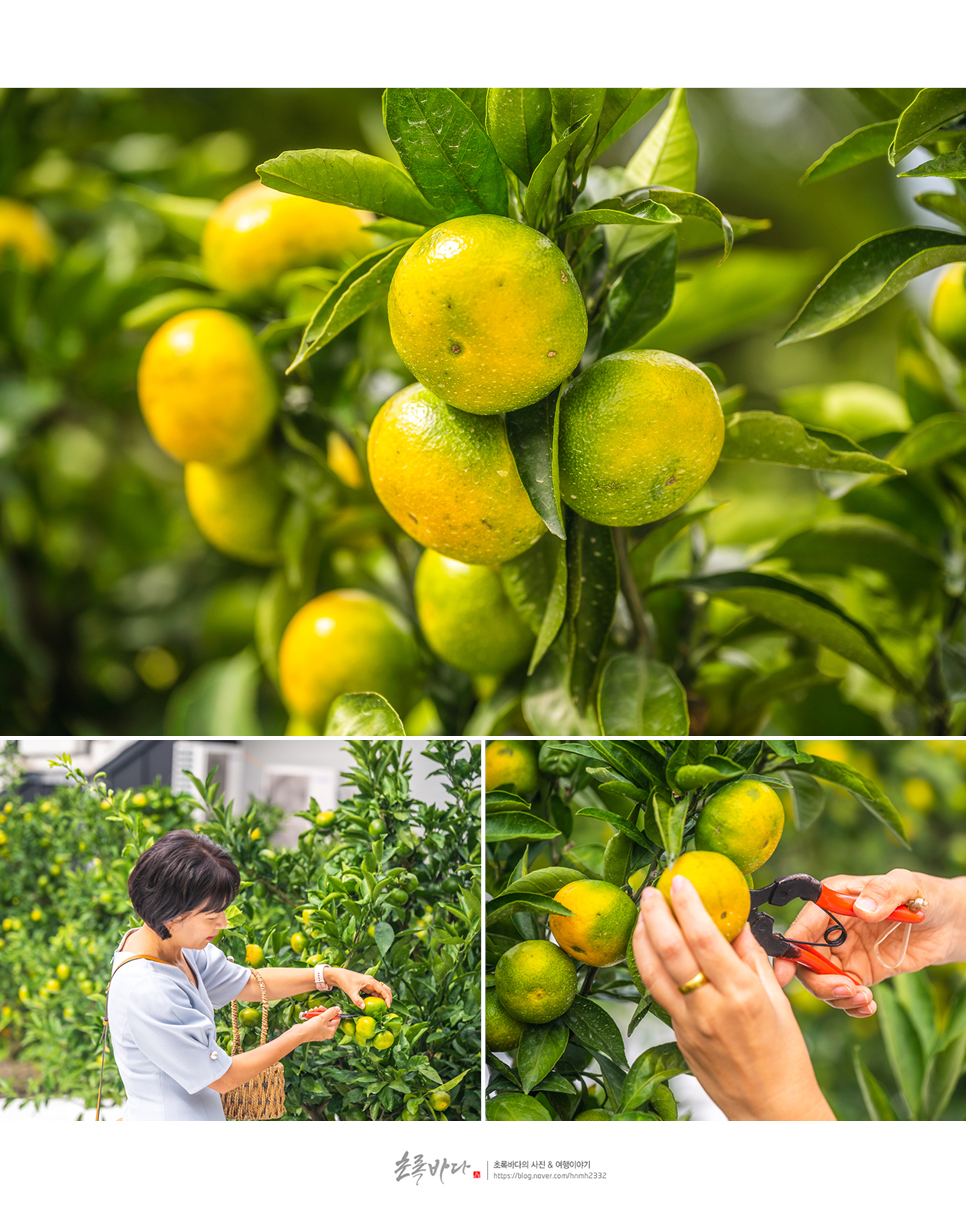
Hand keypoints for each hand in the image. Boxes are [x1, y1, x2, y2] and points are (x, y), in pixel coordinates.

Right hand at [297, 1006, 341, 1043]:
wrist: (298, 1033)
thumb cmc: (311, 1028)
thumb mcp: (323, 1018)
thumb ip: (331, 1012)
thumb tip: (338, 1009)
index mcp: (330, 1032)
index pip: (337, 1020)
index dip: (336, 1012)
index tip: (334, 1006)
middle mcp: (326, 1032)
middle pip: (329, 1018)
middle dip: (324, 1011)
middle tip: (320, 1007)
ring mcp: (319, 1031)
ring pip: (322, 1018)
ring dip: (318, 1012)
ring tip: (314, 1010)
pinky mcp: (313, 1029)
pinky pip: (316, 1020)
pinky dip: (314, 1016)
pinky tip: (310, 1012)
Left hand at [326, 967, 391, 1011]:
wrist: (340, 976)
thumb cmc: (346, 981)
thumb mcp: (351, 992)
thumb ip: (357, 1000)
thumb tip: (364, 1008)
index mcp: (371, 981)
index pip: (383, 990)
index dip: (387, 998)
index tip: (388, 1007)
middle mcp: (372, 982)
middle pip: (385, 989)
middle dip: (388, 998)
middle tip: (387, 1008)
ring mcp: (370, 984)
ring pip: (380, 991)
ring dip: (383, 998)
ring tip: (383, 1008)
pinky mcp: (366, 986)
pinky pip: (375, 992)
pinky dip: (377, 998)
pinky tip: (376, 1005)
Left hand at [634, 877, 834, 1120]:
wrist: (771, 1110)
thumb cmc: (783, 1055)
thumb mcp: (777, 1000)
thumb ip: (752, 957)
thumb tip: (737, 920)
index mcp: (741, 994)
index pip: (704, 938)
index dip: (687, 904)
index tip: (679, 880)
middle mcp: (710, 1007)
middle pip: (670, 950)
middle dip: (655, 913)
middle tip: (649, 889)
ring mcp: (689, 1024)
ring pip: (653, 972)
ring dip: (642, 937)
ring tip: (642, 913)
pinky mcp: (678, 1036)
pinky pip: (657, 994)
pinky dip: (648, 966)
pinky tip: (649, 949)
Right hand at [772, 870, 965, 1016]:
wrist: (950, 923)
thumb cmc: (926, 895)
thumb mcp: (906, 886)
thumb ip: (884, 892)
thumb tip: (862, 909)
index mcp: (834, 899)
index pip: (804, 924)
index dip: (790, 948)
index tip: (785, 973)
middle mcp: (833, 927)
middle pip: (807, 959)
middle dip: (819, 980)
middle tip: (847, 991)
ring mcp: (846, 952)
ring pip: (822, 980)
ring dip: (837, 996)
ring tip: (864, 1000)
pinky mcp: (861, 973)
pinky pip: (845, 993)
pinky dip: (851, 1005)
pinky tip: (868, 1005)